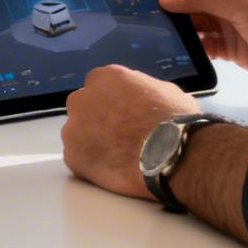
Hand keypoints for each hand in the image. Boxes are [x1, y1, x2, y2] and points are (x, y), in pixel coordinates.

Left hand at [61, 65, 195, 198]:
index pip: (99, 87)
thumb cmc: (174, 123)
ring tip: (118, 156)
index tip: (122, 116)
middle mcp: (84, 98)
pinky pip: (78, 159)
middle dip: (97, 121)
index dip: (112, 103)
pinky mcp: (73, 155)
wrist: (171, 156)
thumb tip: (141, 94)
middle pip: (84, 109)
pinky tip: (114, 169)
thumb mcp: (165, 91)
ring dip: (93, 142)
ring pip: (78, 134)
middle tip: (119, 136)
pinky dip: (92, 165)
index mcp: (105, 78)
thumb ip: (142, 88)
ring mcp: (74, 127)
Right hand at [158, 0, 247, 90]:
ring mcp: (228, 22)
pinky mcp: (230, 46)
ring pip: (193, 21)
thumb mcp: (242, 5)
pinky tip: (177, 52)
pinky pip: (202, 44)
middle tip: (142, 11)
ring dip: (178, 27)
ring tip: (155, 32)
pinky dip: (190, 48)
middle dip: (168, 3)